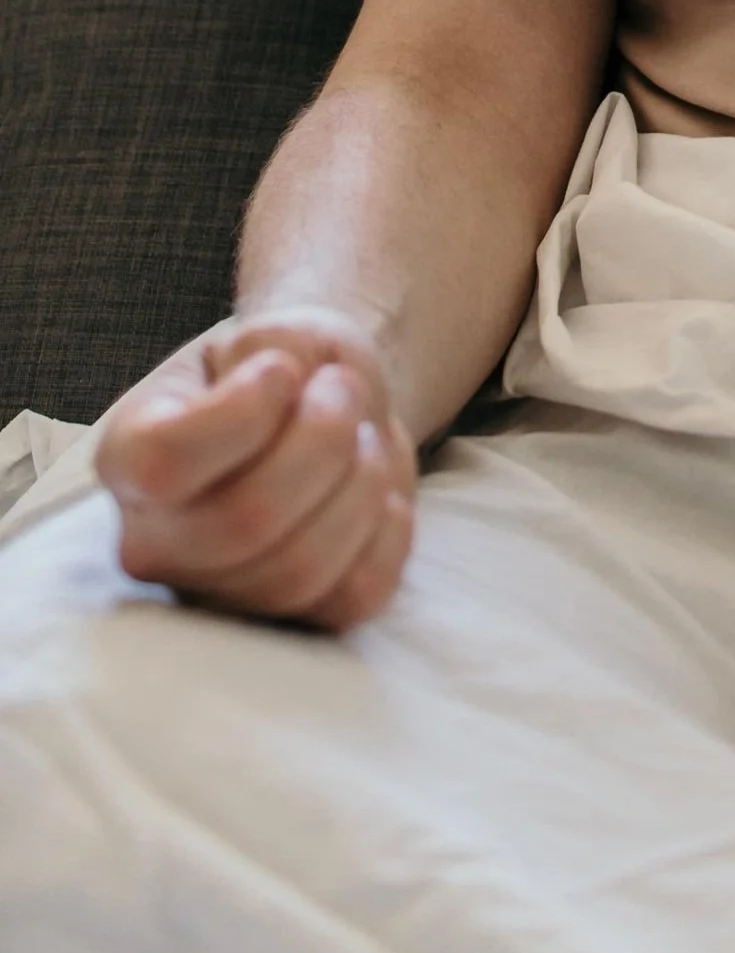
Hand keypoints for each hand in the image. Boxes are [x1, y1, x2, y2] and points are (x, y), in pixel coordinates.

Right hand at [93, 308, 418, 628]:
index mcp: (129, 457)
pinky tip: (383, 492)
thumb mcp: (276, 334)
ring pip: (299, 570)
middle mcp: (156, 540)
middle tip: (343, 392)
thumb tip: (292, 384)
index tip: (282, 372)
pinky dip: (388, 534)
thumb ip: (275, 346)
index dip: (244, 413)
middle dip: (324, 441)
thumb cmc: (291, 369)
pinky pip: (353, 597)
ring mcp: (219, 592)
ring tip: (364, 438)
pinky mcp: (291, 618)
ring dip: (362, 483)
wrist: (330, 408)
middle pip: (244, 521)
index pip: (164, 463)